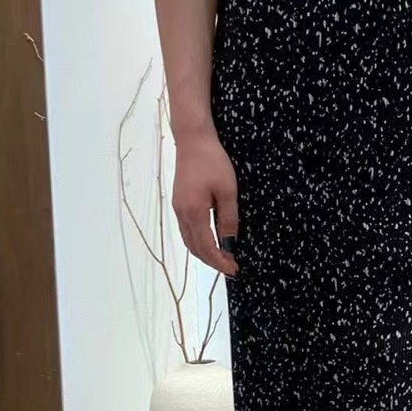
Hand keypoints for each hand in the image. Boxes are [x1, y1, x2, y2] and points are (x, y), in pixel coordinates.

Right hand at [172, 128, 238, 276]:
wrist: (193, 140)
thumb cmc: (212, 161)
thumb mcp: (227, 191)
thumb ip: (228, 219)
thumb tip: (230, 243)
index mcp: (194, 212)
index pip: (206, 247)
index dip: (220, 261)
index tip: (233, 270)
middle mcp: (182, 214)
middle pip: (195, 248)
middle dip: (213, 261)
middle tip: (231, 268)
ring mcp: (178, 209)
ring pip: (189, 240)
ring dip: (204, 253)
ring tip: (222, 259)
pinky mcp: (179, 203)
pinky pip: (187, 230)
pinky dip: (198, 242)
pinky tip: (210, 242)